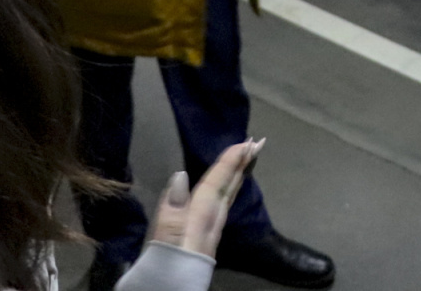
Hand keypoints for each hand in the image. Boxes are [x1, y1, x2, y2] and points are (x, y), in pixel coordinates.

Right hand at [147, 139, 260, 257]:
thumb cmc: (164, 277)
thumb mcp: (163, 249)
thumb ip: (171, 217)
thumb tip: (180, 176)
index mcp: (197, 224)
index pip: (215, 186)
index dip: (229, 163)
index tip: (247, 142)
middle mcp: (209, 229)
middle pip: (227, 191)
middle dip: (241, 166)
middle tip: (257, 143)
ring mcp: (208, 239)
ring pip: (226, 201)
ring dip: (236, 178)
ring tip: (244, 163)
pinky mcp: (203, 250)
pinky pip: (221, 211)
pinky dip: (226, 195)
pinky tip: (223, 195)